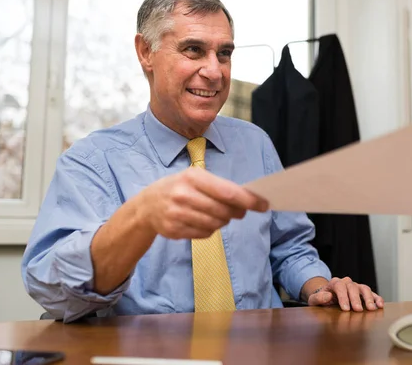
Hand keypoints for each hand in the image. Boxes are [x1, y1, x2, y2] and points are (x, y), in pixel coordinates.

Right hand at [140, 167, 268, 239]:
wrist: (147, 205)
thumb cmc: (179, 187)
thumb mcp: (195, 178)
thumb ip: (219, 187)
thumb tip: (249, 199)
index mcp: (192, 177)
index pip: (227, 192)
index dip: (248, 200)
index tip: (264, 204)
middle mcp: (183, 195)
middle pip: (223, 211)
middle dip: (237, 212)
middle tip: (241, 211)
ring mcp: (177, 214)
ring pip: (216, 224)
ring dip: (223, 221)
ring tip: (218, 214)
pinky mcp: (174, 230)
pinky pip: (205, 234)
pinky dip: (210, 229)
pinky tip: (203, 221)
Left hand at [307, 277, 383, 311]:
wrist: (328, 296)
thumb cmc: (321, 299)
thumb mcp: (314, 299)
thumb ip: (318, 298)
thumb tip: (328, 296)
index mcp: (334, 283)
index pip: (339, 287)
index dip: (343, 297)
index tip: (346, 309)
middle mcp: (346, 282)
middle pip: (352, 287)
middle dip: (355, 299)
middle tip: (358, 310)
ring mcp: (356, 286)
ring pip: (364, 288)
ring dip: (368, 298)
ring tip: (371, 308)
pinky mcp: (363, 292)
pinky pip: (371, 292)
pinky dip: (376, 298)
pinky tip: (380, 305)